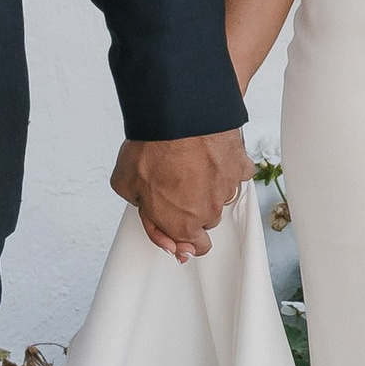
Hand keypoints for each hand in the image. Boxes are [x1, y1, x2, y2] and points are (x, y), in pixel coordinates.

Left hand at [110, 129, 251, 261]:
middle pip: (206, 220)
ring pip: (221, 196)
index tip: (180, 231)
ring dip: (209, 186)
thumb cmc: (153, 148)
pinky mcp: (240, 166)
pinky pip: (235, 172)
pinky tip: (211, 155)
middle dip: (193, 208)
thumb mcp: (125, 184)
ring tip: (190, 165)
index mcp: (182, 224)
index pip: (195, 248)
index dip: (185, 239)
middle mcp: (208, 211)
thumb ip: (140, 205)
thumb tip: (146, 205)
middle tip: (177, 186)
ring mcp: (227, 188)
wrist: (178, 117)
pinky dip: (225, 166)